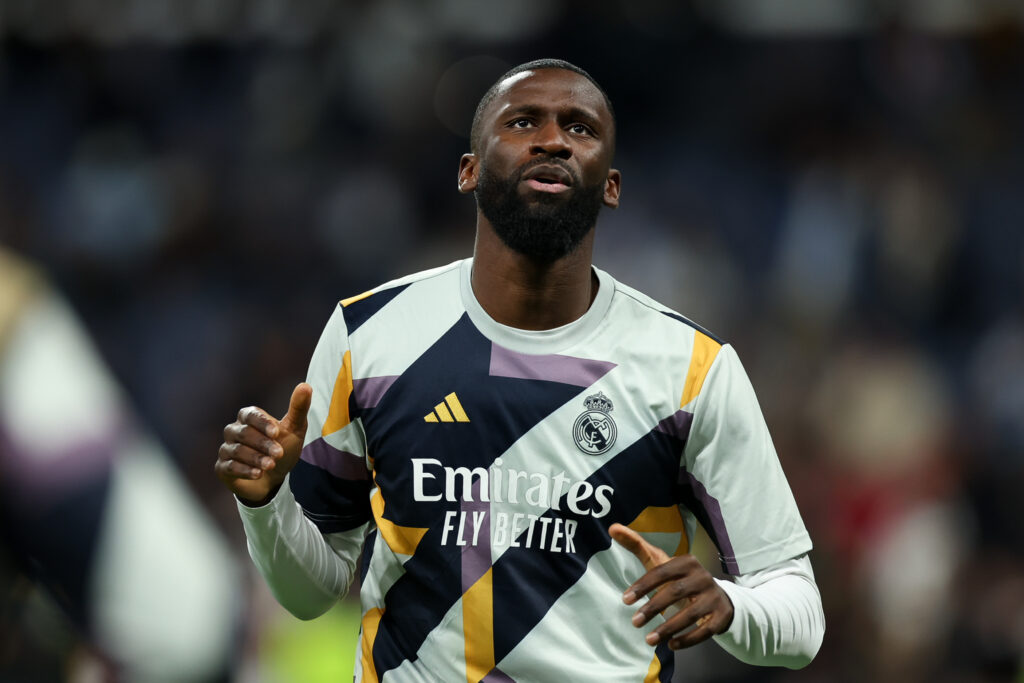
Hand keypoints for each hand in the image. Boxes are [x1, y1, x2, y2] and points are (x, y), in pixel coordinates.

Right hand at [215, 383, 311, 505]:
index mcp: (248, 417)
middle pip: (244, 433)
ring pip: (236, 450)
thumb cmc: (283, 448)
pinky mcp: (222, 468)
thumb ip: (298, 408)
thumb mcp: (294, 429)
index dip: (262, 423)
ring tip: (270, 465)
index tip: (277, 433)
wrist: (274, 478)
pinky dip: (244, 470)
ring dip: (256, 458)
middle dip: (263, 444)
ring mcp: (226, 449)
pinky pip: (229, 467)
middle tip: (279, 454)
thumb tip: (305, 385)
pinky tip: (258, 474)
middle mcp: (234, 431)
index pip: (250, 414)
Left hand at [609, 522, 733, 649]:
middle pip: (675, 592)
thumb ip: (637, 545)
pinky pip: (704, 631)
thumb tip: (612, 527)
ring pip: (690, 614)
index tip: (625, 600)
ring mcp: (714, 596)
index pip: (662, 572)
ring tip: (648, 639)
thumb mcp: (661, 562)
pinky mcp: (721, 616)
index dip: (643, 586)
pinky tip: (671, 645)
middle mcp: (703, 577)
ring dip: (668, 628)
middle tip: (634, 622)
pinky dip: (687, 640)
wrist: (716, 597)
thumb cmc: (680, 579)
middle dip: (653, 608)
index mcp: (687, 562)